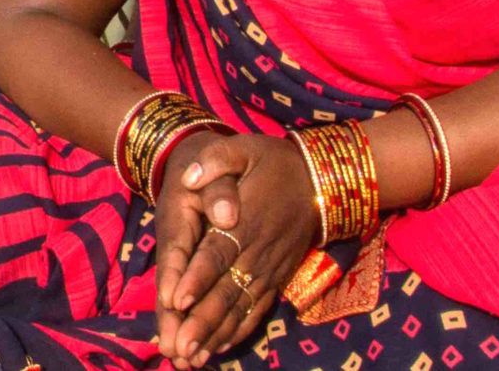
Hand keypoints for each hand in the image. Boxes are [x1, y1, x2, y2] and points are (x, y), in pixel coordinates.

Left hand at [151, 133, 318, 367]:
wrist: (320, 179)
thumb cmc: (273, 162)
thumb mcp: (243, 148)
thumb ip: (216, 160)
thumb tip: (190, 176)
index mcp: (245, 222)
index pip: (217, 254)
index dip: (198, 277)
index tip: (178, 299)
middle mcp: (257, 252)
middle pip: (226, 291)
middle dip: (201, 320)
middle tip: (179, 345)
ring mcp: (269, 269)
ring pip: (240, 308)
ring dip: (216, 334)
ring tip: (192, 357)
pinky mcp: (277, 278)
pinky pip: (258, 310)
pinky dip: (239, 330)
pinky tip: (220, 348)